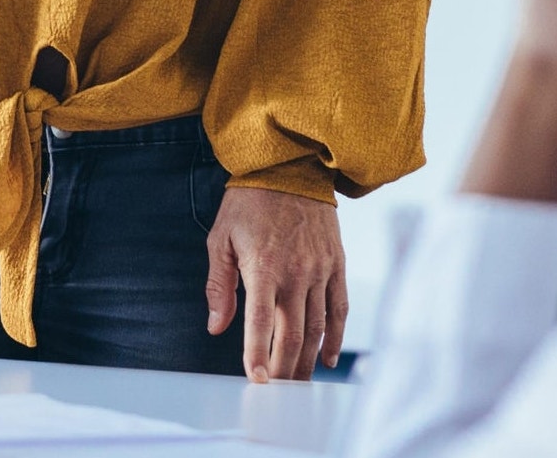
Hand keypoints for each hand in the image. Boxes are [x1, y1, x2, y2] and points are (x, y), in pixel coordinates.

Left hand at [205, 187, 345, 381]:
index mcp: (263, 267)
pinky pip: (340, 308)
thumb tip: (216, 326)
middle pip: (292, 335)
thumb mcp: (221, 237)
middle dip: (284, 368)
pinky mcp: (336, 264)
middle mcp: (295, 273)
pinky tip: (327, 358)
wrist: (290, 165)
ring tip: (297, 383)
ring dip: (307, 360)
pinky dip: (335, 337)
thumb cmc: (249, 201)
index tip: (256, 381)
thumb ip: (218, 285)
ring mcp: (320, 270)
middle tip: (277, 392)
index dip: (257, 355)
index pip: (260, 323)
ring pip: (317, 328)